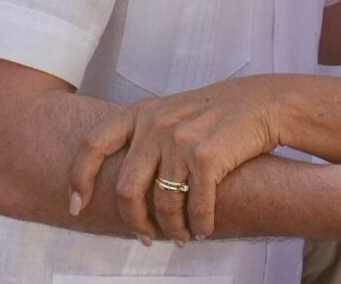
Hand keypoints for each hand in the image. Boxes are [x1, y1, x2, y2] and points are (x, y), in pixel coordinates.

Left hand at [67, 76, 282, 244]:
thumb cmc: (218, 112)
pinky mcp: (207, 158)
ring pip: (162, 204)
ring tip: (181, 237)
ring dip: (171, 229)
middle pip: (126, 189)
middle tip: (144, 237)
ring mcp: (181, 141)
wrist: (264, 103)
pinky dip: (199, 225)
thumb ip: (146, 135)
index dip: (78, 178)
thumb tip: (122, 184)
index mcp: (142, 112)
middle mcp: (156, 125)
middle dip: (134, 221)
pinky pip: (195, 207)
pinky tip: (203, 229)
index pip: (93, 144)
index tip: (76, 206)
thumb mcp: (173, 112)